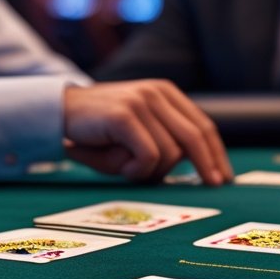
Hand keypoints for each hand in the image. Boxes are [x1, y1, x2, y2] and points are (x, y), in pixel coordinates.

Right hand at [62, 80, 232, 185]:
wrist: (56, 115)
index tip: (223, 177)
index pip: (202, 125)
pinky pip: (148, 156)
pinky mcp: (125, 116)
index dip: (216, 153)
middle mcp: (157, 92)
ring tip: (124, 168)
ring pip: (169, 153)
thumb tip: (199, 168)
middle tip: (212, 186)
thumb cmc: (97, 132)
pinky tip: (118, 166)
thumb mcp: (136, 134)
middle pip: (195, 137)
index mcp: (164, 92)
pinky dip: (135, 170)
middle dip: (207, 165)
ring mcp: (141, 102)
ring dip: (149, 171)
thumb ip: (164, 142)